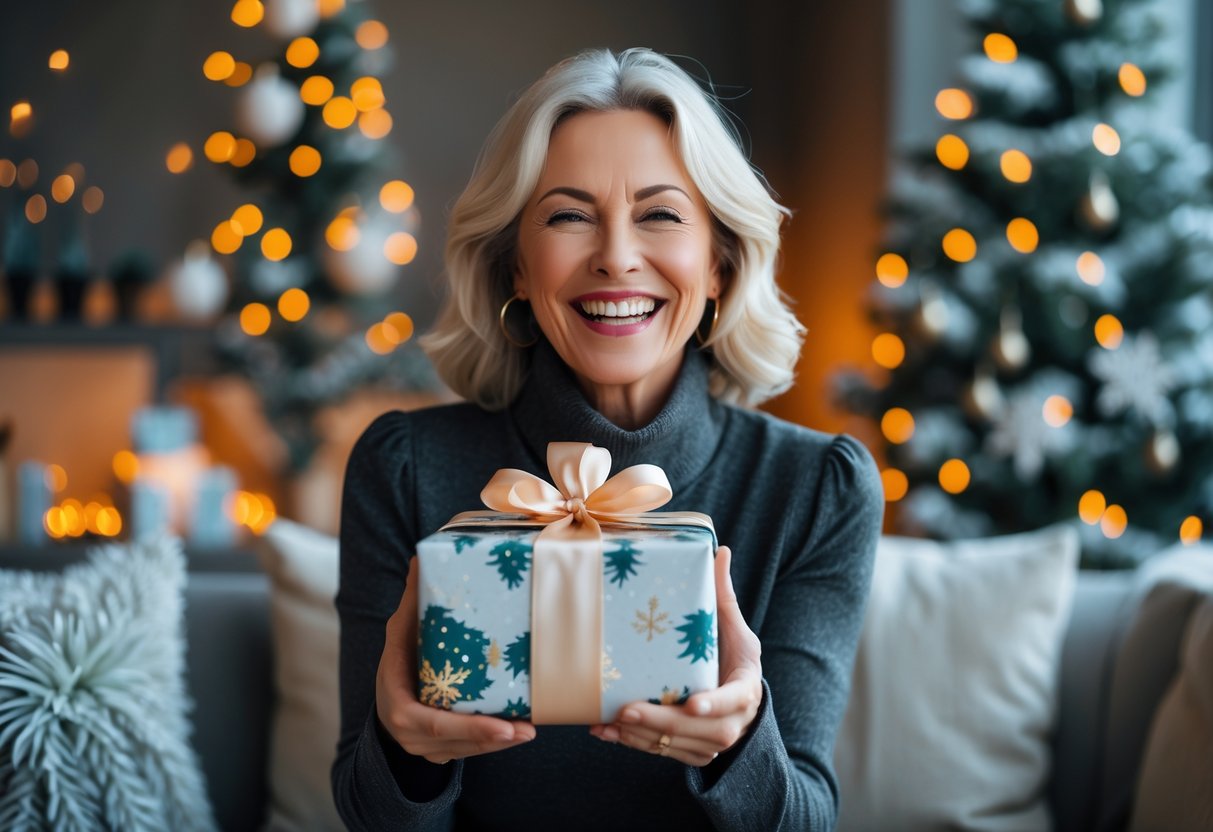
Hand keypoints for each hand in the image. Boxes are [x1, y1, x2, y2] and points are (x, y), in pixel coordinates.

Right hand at [375, 566, 535, 763]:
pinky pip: (468, 752)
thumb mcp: (400, 630)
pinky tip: (518, 732)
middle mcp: (409, 733)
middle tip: (526, 730)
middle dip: (491, 738)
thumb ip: (413, 601)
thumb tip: (420, 557)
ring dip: (498, 743)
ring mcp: (424, 748)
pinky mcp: (439, 752)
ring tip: (529, 730)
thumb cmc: (397, 657)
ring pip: (465, 750)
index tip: (503, 724)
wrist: (385, 695)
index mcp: (398, 705)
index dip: (468, 727)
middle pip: (454, 741)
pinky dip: (492, 744)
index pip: (431, 722)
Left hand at [589, 545, 762, 765]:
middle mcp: (730, 722)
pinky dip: (633, 743)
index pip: (731, 701)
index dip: (714, 704)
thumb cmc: (734, 659)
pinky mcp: (691, 754)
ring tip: (609, 720)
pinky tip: (605, 731)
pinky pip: (660, 752)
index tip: (693, 703)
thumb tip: (720, 551)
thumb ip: (723, 596)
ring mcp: (711, 743)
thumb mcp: (735, 629)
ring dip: (640, 734)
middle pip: (696, 729)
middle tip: (628, 708)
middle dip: (660, 721)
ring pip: (674, 744)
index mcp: (744, 691)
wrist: (741, 704)